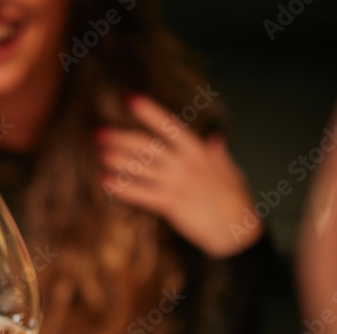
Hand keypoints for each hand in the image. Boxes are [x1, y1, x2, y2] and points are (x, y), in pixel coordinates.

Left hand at [97, 94, 260, 257]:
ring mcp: (178, 185)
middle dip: (121, 138)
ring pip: (141, 168)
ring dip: (117, 160)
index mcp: (199, 152)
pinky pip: (141, 194)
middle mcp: (186, 165)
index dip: (150, 112)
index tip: (130, 99)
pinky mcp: (171, 206)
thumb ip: (218, 154)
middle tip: (99, 133)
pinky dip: (122, 188)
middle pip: (147, 146)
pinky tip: (105, 182)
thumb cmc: (235, 201)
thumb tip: (215, 138)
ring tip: (99, 154)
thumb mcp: (230, 172)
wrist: (237, 232)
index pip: (170, 126)